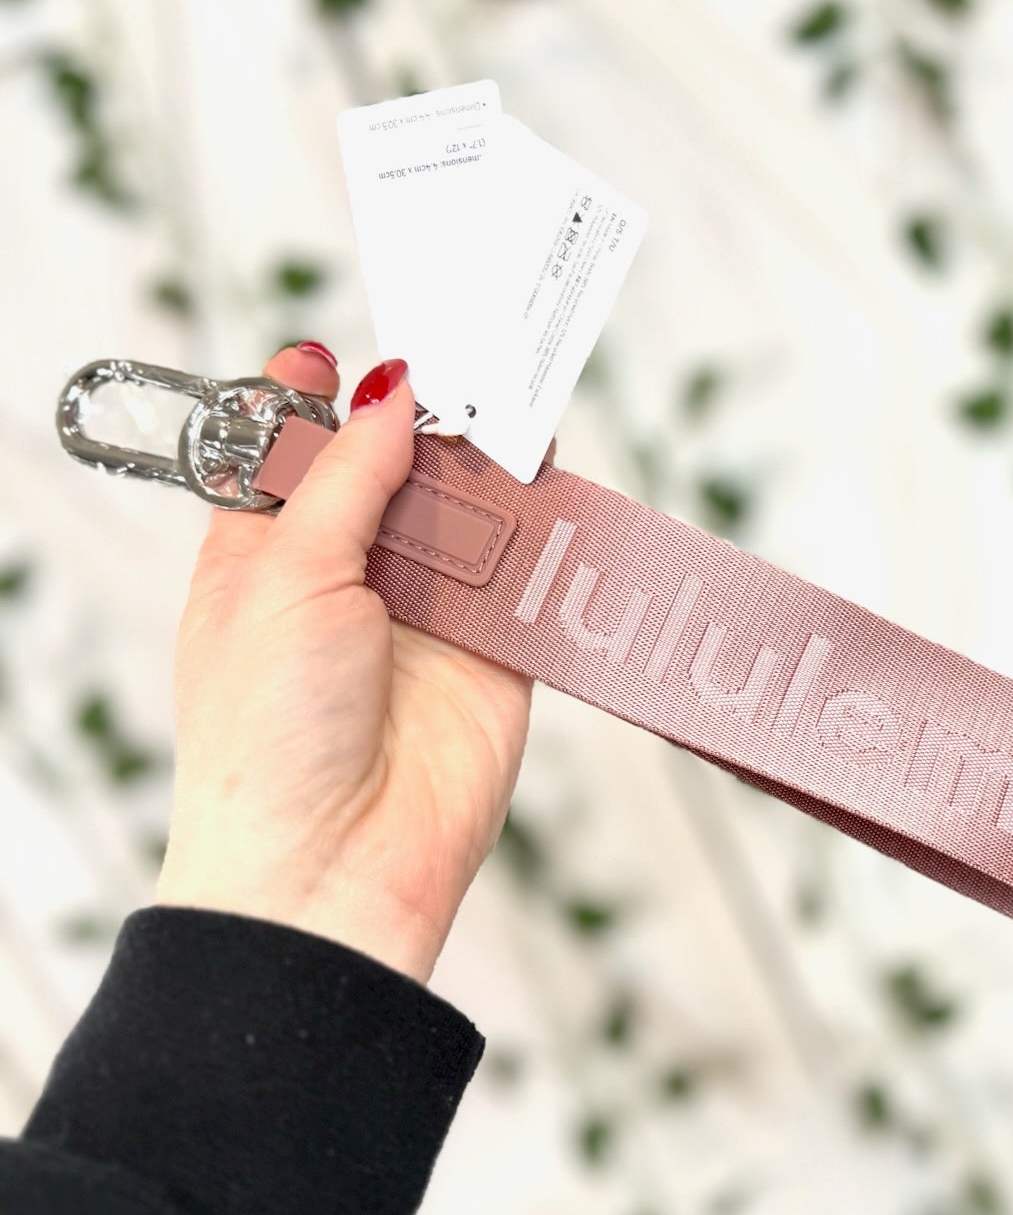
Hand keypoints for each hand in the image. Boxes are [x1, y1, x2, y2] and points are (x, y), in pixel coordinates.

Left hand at [156, 345, 532, 982]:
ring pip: (467, 511)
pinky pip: (529, 573)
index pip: (288, 452)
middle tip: (459, 352)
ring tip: (508, 397)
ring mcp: (425, 613)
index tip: (336, 350)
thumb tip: (390, 396)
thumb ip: (342, 477)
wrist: (334, 864)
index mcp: (262, 554)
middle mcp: (346, 577)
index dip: (310, 397)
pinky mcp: (496, 653)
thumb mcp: (280, 575)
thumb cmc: (265, 738)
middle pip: (392, 468)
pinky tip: (548, 475)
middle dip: (422, 417)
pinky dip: (544, 528)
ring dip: (486, 463)